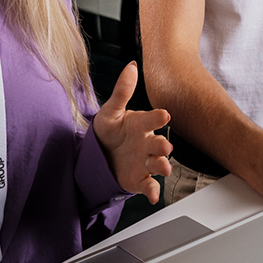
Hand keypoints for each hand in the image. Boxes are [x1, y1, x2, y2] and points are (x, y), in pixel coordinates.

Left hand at [92, 62, 172, 203]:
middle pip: (159, 144)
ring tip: (164, 168)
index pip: (152, 119)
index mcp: (141, 124)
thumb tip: (131, 66)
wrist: (98, 157)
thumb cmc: (109, 131)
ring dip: (163, 165)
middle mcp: (147, 143)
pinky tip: (153, 196)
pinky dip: (153, 191)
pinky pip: (149, 185)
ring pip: (159, 164)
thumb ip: (122, 91)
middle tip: (164, 147)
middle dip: (163, 146)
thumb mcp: (110, 111)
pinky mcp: (139, 179)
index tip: (163, 114)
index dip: (157, 117)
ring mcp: (144, 161)